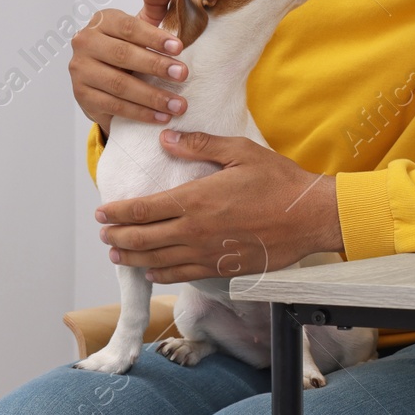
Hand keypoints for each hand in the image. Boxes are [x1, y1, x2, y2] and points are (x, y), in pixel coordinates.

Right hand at [68, 0, 189, 136]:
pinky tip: (161, 116)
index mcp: (102, 21)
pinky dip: (139, 113)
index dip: (154, 37)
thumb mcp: (143, 25)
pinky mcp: (82, 95)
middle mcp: (85, 43)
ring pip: (119, 84)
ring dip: (151, 96)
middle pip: (123, 55)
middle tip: (183, 75)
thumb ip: (155, 3)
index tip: (179, 47)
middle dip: (156, 66)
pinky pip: (113, 105)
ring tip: (178, 104)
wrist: (105, 80)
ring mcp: (80, 70)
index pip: (128, 27)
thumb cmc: (129, 46)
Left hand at [95, 130, 343, 282]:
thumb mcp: (241, 152)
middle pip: (142, 239)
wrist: (310, 216)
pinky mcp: (222, 268)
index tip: (103, 212)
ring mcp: (207, 253)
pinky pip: (182, 275)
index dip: (117, 213)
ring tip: (117, 254)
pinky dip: (161, 274)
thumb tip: (167, 139)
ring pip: (157, 261)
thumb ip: (200, 145)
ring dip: (132, 258)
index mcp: (196, 200)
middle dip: (117, 237)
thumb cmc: (279, 181)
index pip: (142, 210)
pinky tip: (152, 272)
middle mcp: (195, 230)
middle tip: (104, 234)